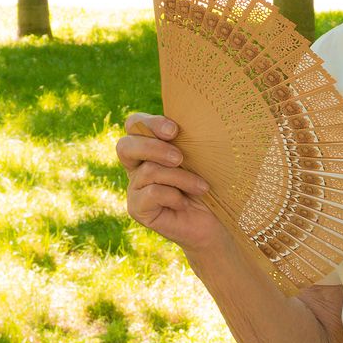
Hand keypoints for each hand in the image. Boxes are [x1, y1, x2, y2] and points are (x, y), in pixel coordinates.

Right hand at [116, 111, 225, 252]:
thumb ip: (190, 140)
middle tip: (179, 157)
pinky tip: (184, 203)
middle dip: (152, 147)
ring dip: (181, 178)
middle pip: (125, 145)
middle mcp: (138, 166)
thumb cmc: (212, 185)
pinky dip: (174, 196)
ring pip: (149, 171)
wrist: (216, 222)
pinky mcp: (137, 208)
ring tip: (201, 187)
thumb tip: (192, 119)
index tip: (175, 130)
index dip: (150, 123)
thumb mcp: (203, 158)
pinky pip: (152, 193)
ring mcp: (135, 188)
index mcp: (151, 146)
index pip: (135, 124)